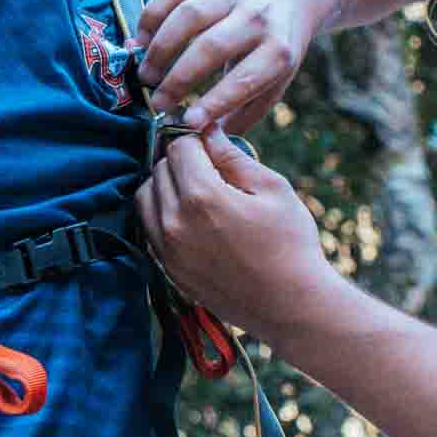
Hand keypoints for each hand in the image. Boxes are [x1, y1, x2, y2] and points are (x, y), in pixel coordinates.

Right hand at [132, 0, 319, 132]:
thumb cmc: (274, 51)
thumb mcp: (274, 84)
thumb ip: (240, 114)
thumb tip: (201, 142)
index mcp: (278, 51)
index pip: (245, 78)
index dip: (215, 101)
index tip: (188, 121)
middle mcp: (257, 18)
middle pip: (211, 46)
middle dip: (178, 78)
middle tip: (156, 102)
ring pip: (189, 15)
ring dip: (160, 47)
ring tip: (144, 74)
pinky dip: (151, 15)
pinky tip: (140, 41)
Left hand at [136, 129, 334, 344]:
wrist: (291, 306)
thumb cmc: (290, 243)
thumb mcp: (272, 188)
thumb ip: (233, 157)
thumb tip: (208, 131)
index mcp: (202, 196)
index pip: (179, 147)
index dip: (195, 138)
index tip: (210, 141)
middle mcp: (175, 222)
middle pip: (159, 169)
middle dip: (180, 159)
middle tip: (209, 165)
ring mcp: (168, 250)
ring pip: (146, 197)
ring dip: (165, 185)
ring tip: (197, 189)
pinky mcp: (168, 270)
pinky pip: (149, 228)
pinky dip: (162, 213)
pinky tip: (191, 216)